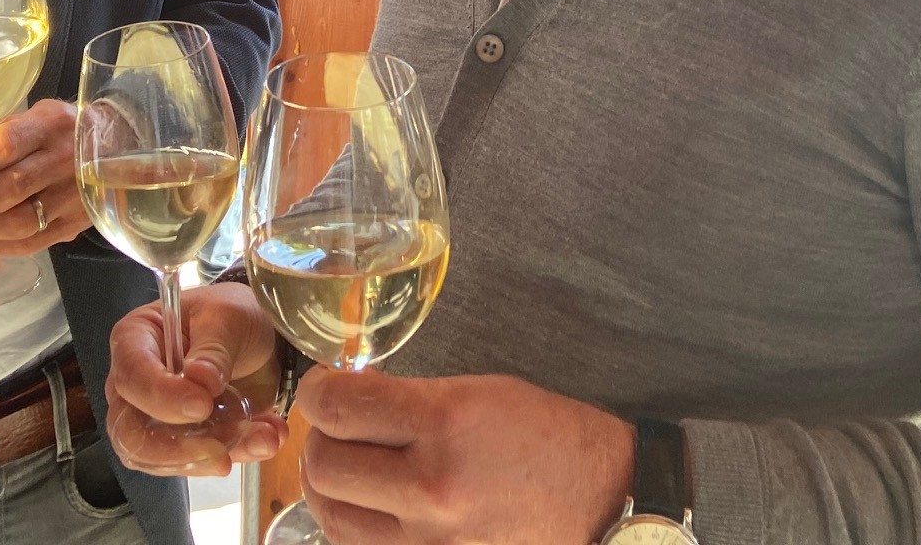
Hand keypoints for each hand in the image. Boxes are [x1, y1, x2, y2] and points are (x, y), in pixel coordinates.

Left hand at [0, 99, 85, 257]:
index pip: (1, 148)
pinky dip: (4, 245)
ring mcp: (75, 194)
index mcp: (49, 125)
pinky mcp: (79, 221)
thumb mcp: (28, 119)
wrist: (120, 148)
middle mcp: (65, 159)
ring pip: (21, 221)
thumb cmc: (62, 131)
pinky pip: (36, 241)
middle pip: (7, 189)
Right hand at [105, 282, 286, 476]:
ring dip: (213, 456)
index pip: (131, 377)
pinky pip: (200, 463)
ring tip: (263, 437)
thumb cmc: (233, 314)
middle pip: (130, 432)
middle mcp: (138, 385)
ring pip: (163, 459)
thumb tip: (200, 381)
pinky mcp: (186, 441)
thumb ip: (213, 349)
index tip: (201, 405)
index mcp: (135, 340)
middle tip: (220, 451)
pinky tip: (268, 437)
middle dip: (175, 449)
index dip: (160, 397)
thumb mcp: (229, 316)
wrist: (265, 338)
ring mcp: (158, 419)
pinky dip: (237, 455)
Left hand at [295, 369, 633, 544]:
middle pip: (324, 466)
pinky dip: (351, 526)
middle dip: (319, 438)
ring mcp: (431, 542)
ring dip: (327, 486)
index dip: (318, 393)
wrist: (602, 505)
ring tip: (343, 467)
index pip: (339, 408)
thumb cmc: (546, 438)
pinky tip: (365, 506)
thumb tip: (347, 399)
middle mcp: (432, 487)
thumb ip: (408, 398)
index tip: (324, 389)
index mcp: (446, 423)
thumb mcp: (479, 394)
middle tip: (333, 427)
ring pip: (333, 517)